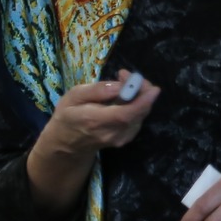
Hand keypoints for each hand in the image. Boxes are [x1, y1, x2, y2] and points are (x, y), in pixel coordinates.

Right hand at [39, 71, 160, 158]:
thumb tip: (119, 85)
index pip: (124, 114)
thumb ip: (96, 91)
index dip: (142, 101)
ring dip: (140, 97)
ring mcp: (120, 139)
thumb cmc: (68, 116)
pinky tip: (126, 97)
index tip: (154, 88)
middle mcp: (111, 133)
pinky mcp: (125, 139)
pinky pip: (138, 119)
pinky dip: (138, 106)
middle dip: (142, 91)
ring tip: (125, 84)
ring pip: (140, 115)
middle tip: (129, 76)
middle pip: (137, 113)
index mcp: (95, 121)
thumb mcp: (73, 97)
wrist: (66, 144)